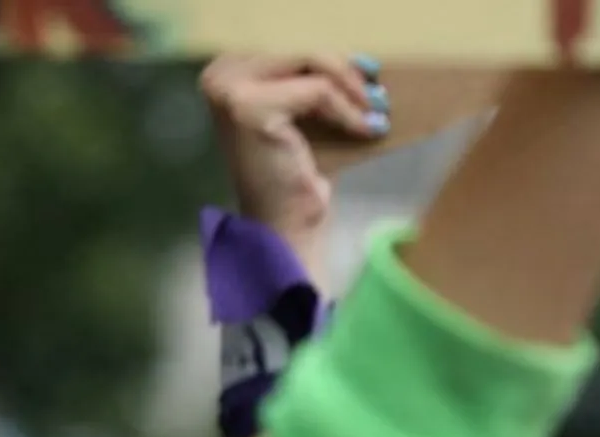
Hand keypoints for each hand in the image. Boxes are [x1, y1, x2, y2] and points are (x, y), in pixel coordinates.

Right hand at [200, 55, 385, 255]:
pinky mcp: (250, 106)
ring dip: (352, 89)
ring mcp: (229, 89)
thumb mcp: (304, 120)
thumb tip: (364, 62)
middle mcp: (220, 75)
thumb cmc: (294, 177)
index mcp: (226, 73)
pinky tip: (367, 129)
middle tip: (380, 96)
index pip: (289, 48)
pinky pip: (318, 91)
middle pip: (299, 51)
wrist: (284, 226)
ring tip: (378, 112)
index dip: (333, 61)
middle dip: (346, 72)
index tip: (368, 77)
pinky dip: (348, 110)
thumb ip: (317, 86)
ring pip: (311, 64)